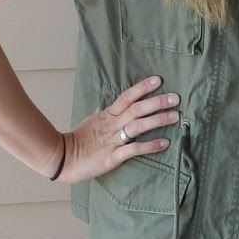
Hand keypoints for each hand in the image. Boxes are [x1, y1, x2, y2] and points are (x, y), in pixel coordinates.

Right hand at [56, 75, 179, 182]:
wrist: (63, 158)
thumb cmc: (77, 140)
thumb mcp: (89, 122)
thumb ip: (99, 113)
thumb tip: (102, 105)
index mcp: (107, 115)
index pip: (127, 97)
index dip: (142, 87)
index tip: (158, 80)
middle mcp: (112, 125)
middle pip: (136, 109)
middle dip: (157, 102)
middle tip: (175, 98)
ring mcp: (112, 140)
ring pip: (137, 126)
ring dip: (157, 120)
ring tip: (175, 116)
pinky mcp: (113, 157)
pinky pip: (134, 149)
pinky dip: (150, 146)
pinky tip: (164, 143)